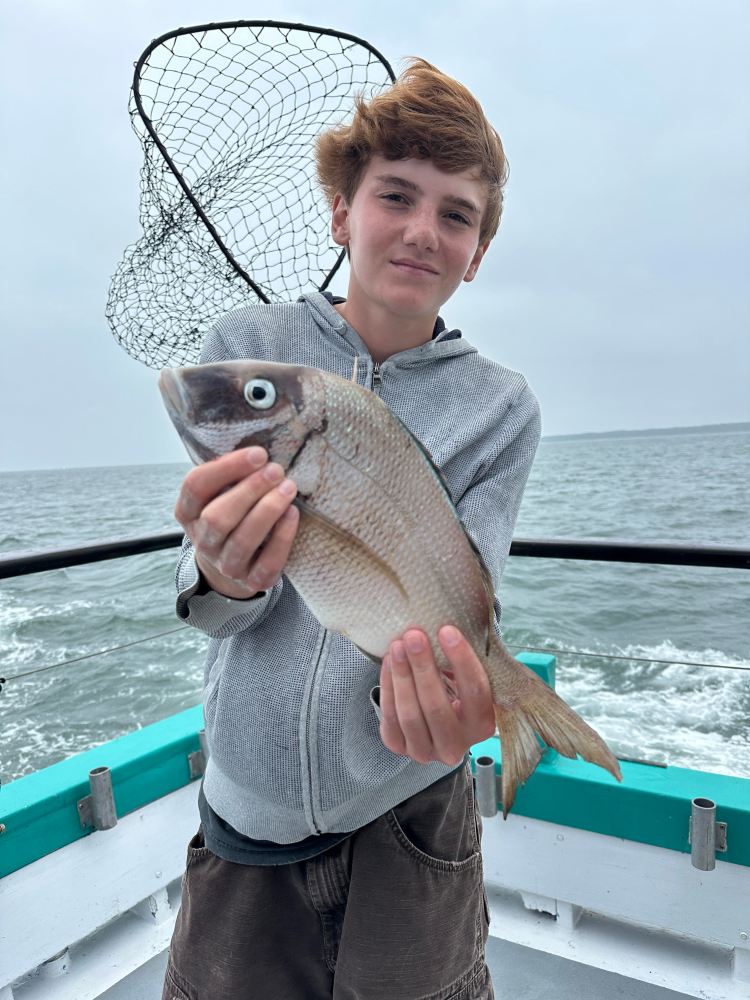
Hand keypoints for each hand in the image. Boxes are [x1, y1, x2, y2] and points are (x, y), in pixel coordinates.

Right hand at [175, 446, 298, 598]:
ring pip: (242, 540)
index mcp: (188, 512)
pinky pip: (267, 562)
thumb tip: (260, 444)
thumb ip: (231, 473)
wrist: (235, 563)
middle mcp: (202, 541)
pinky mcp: (252, 580)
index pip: (196, 487)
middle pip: (218, 517)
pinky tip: (293, 514)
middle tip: (276, 470)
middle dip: (250, 491)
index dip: (227, 468)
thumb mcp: (220, 493)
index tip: (258, 453)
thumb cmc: (233, 513)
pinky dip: (282, 537)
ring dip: (267, 510)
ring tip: (289, 487)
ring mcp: (225, 564)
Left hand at [379, 626, 495, 765]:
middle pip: (436, 707)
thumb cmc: (455, 691)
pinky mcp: (399, 747)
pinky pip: (390, 717)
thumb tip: (444, 628)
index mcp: (482, 726)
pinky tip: (389, 662)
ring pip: (410, 715)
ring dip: (402, 676)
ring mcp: (426, 752)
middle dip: (423, 667)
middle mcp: (456, 746)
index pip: (475, 693)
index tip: (447, 631)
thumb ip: (462, 663)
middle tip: (414, 636)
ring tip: (397, 646)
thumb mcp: (467, 680)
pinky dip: (388, 686)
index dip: (461, 660)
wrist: (435, 720)